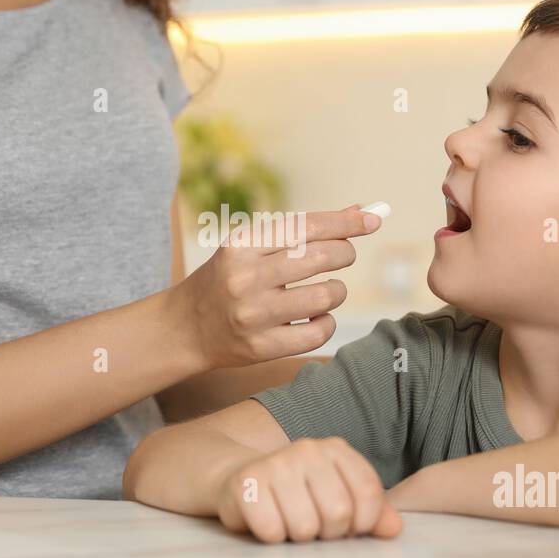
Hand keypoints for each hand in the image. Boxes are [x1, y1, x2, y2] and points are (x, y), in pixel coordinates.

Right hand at [168, 205, 380, 369]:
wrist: (184, 328)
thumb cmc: (227, 279)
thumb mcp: (251, 247)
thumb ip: (300, 230)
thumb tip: (359, 210)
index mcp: (241, 245)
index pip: (306, 226)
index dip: (346, 221)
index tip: (374, 219)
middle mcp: (246, 277)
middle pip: (323, 257)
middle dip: (345, 253)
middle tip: (344, 255)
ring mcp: (254, 315)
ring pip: (327, 296)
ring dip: (336, 291)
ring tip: (326, 291)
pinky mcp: (262, 347)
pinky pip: (319, 332)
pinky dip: (326, 323)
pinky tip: (315, 319)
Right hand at [214, 437, 403, 542]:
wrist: (241, 482)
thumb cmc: (298, 496)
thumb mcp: (337, 497)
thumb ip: (371, 512)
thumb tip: (395, 529)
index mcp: (336, 449)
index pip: (369, 493)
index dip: (363, 523)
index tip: (348, 528)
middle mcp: (307, 449)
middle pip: (338, 514)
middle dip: (327, 533)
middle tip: (312, 527)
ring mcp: (275, 463)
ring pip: (304, 527)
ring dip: (297, 537)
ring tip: (288, 523)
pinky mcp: (245, 483)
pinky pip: (271, 531)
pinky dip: (271, 537)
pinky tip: (265, 522)